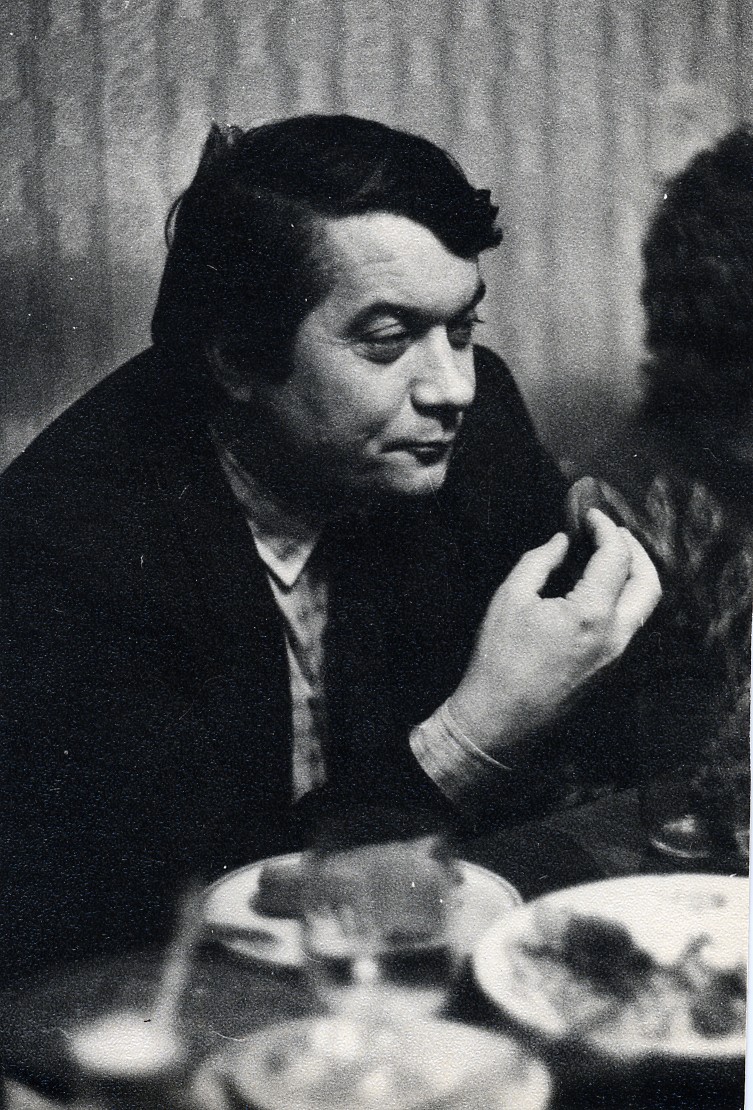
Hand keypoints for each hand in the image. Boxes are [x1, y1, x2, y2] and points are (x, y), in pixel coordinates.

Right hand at [446, 509, 661, 758]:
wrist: (500, 717)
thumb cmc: (499, 658)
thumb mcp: (510, 598)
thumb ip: (540, 561)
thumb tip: (563, 542)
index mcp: (592, 614)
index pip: (616, 557)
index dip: (605, 528)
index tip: (589, 515)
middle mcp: (616, 635)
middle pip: (648, 582)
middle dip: (634, 549)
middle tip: (609, 532)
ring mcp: (617, 655)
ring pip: (644, 605)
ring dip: (633, 574)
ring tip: (607, 555)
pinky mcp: (610, 667)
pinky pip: (629, 623)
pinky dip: (623, 596)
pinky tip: (597, 587)